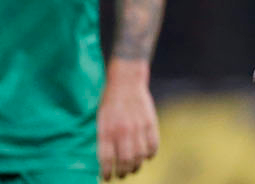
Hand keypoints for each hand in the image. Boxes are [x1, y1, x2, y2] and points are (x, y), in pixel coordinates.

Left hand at [97, 59, 158, 179]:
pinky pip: (153, 145)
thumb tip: (106, 161)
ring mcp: (138, 127)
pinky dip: (150, 154)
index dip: (107, 172)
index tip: (107, 177)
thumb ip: (103, 139)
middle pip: (125, 162)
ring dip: (136, 166)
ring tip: (133, 168)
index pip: (106, 159)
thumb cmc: (110, 102)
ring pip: (140, 156)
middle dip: (123, 173)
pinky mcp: (150, 122)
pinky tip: (146, 155)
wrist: (126, 81)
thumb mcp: (100, 120)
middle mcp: (122, 131)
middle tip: (122, 174)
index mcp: (106, 130)